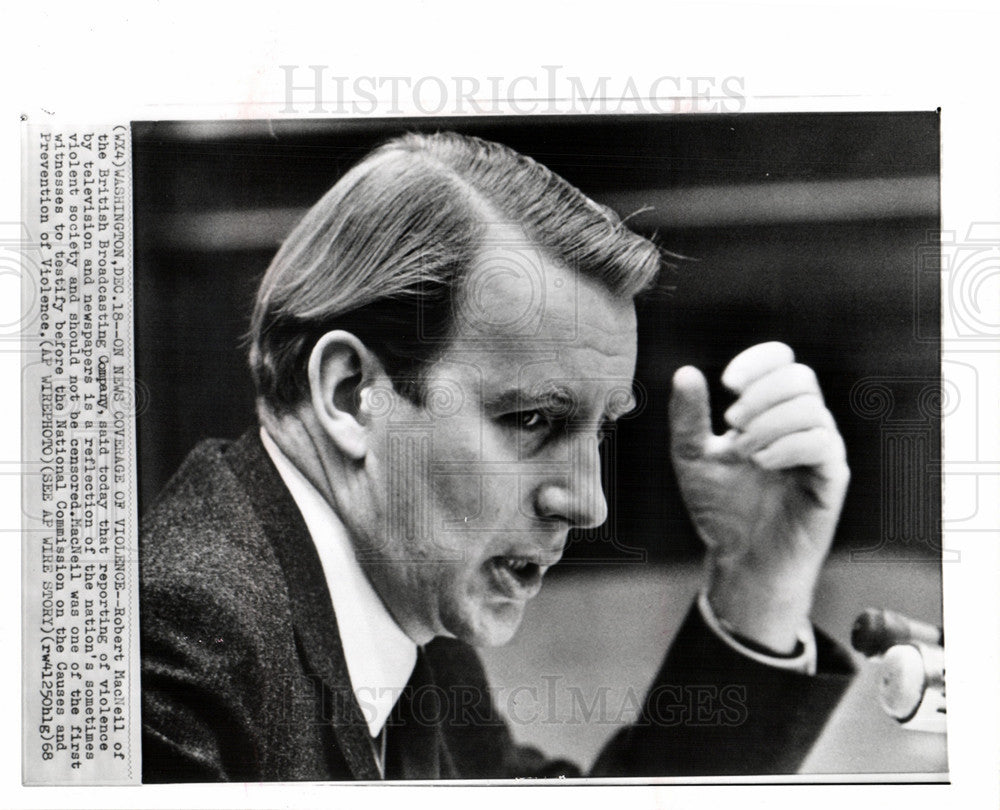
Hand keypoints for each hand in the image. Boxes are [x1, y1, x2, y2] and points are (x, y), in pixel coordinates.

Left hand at [669, 342, 849, 652]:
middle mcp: (802, 424)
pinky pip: (823, 444)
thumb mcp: (692, 457)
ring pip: (811, 409)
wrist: (740, 558)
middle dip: (761, 395)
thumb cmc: (721, 507)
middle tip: (731, 425)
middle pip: (800, 377)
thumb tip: (685, 372)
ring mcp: (820, 450)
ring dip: (769, 424)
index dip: (758, 362)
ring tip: (743, 453)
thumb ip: (688, 417)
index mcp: (772, 411)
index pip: (782, 361)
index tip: (727, 384)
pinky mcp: (832, 479)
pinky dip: (787, 446)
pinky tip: (761, 463)